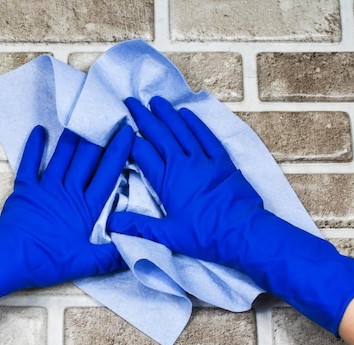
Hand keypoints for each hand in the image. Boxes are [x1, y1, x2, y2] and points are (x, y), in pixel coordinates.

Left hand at [0, 126, 132, 285]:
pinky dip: (34, 146)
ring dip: (73, 137)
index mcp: (86, 208)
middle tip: (109, 116)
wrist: (10, 258)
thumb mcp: (85, 263)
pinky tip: (39, 131)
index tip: (128, 132)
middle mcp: (68, 191)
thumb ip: (111, 256)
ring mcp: (46, 188)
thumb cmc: (47, 260)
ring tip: (82, 118)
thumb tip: (138, 249)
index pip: (107, 174)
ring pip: (63, 156)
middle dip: (100, 137)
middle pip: (87, 159)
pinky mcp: (25, 189)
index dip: (118, 152)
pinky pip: (30, 163)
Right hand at [108, 96, 353, 335]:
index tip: (121, 125)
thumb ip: (138, 225)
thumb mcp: (168, 235)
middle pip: (160, 134)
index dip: (130, 138)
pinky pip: (205, 136)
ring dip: (168, 114)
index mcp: (167, 182)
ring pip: (182, 130)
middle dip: (144, 117)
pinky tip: (186, 113)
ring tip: (155, 101)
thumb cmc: (204, 236)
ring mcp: (203, 160)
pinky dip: (195, 123)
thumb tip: (111, 222)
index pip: (142, 153)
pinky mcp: (221, 160)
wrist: (242, 232)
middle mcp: (183, 165)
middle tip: (132, 101)